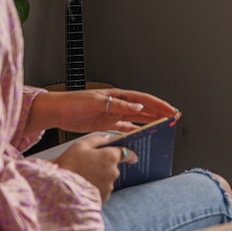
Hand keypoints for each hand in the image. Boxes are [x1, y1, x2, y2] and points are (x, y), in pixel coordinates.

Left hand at [28, 88, 180, 135]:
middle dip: (159, 113)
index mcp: (118, 96)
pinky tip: (141, 134)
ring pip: (137, 118)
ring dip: (150, 121)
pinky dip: (134, 131)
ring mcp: (113, 114)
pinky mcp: (106, 124)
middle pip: (144, 109)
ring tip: (162, 126)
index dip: (159, 105)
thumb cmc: (74, 102)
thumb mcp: (97, 101)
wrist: (58, 111)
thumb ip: (118, 105)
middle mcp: (118, 104)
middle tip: (173, 118)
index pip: (143, 100)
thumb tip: (138, 108)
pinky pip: (125, 127)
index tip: (171, 111)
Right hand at [53, 133, 137, 201]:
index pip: (126, 153)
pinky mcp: (103, 198)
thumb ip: (97, 140)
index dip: (128, 154)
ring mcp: (109, 186)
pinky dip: (96, 187)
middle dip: (105, 166)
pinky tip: (83, 185)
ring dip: (99, 177)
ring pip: (107, 179)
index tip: (131, 156)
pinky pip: (102, 190)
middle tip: (88, 165)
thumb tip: (107, 138)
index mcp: (110, 157)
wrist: (58, 189)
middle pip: (114, 167)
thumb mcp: (80, 145)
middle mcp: (113, 172)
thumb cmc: (68, 165)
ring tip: (83, 176)